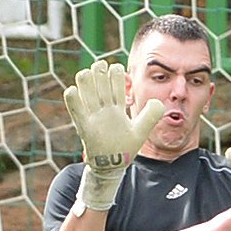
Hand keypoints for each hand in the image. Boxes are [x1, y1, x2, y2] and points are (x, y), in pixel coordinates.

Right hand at [64, 60, 164, 210]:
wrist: (114, 165)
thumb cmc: (126, 147)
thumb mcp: (140, 131)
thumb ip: (150, 116)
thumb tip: (159, 102)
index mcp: (117, 107)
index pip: (116, 86)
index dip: (116, 75)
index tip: (118, 68)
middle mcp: (104, 109)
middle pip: (100, 85)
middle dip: (100, 73)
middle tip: (100, 65)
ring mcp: (94, 117)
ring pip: (87, 94)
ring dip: (86, 82)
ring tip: (86, 73)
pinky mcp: (85, 127)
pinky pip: (76, 112)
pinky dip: (73, 101)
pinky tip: (71, 90)